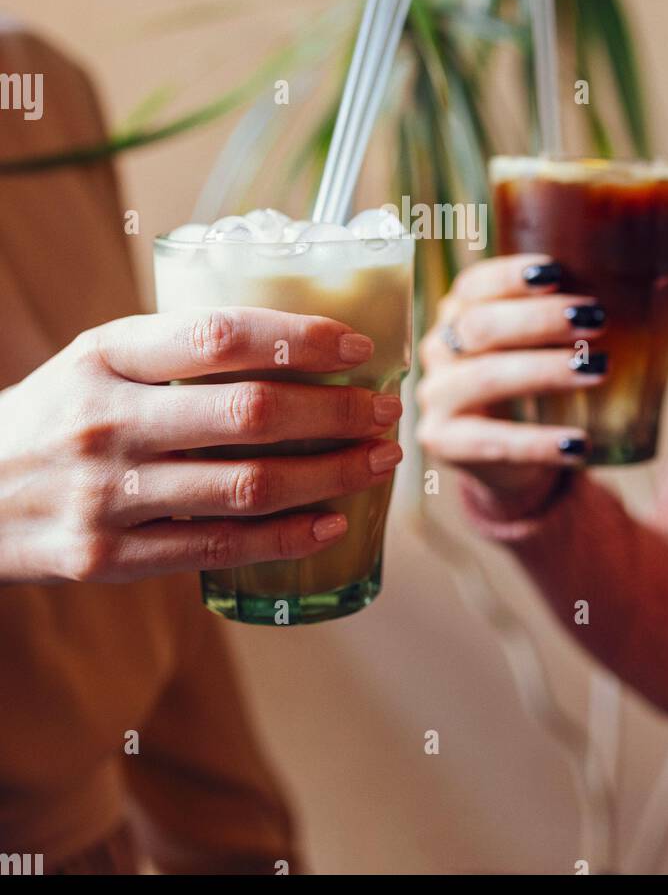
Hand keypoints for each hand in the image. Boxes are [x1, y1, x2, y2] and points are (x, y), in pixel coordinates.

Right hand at [0, 308, 402, 583]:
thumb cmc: (54, 415)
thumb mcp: (96, 360)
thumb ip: (175, 351)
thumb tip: (294, 344)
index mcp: (105, 354)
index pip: (220, 335)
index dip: (300, 338)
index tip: (357, 346)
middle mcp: (106, 420)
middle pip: (248, 414)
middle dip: (335, 413)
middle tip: (385, 409)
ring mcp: (106, 495)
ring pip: (245, 486)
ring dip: (329, 475)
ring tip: (376, 462)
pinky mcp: (107, 559)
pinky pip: (215, 547)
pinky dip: (284, 538)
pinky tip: (330, 524)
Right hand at [417, 255, 605, 517]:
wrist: (515, 464)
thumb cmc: (543, 387)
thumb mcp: (565, 346)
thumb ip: (611, 315)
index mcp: (461, 310)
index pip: (475, 283)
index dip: (510, 275)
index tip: (557, 270)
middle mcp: (441, 348)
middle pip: (480, 325)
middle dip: (539, 319)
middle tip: (596, 319)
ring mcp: (436, 397)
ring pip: (484, 378)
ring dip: (543, 371)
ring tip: (598, 370)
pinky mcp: (443, 443)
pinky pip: (491, 442)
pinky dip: (538, 443)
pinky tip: (579, 444)